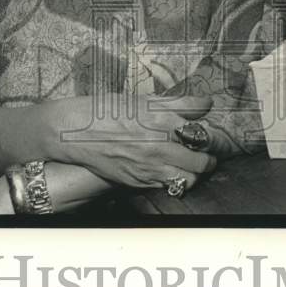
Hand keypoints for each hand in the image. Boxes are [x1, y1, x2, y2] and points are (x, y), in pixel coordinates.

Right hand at [43, 93, 217, 191]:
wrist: (76, 132)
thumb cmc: (108, 111)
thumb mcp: (144, 100)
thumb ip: (178, 103)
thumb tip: (205, 102)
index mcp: (162, 120)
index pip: (202, 132)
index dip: (210, 134)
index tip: (208, 134)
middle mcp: (158, 146)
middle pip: (202, 161)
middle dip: (208, 158)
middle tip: (207, 155)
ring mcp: (149, 167)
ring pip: (189, 179)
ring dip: (195, 173)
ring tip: (192, 166)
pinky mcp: (138, 181)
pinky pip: (167, 186)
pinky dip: (175, 181)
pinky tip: (170, 171)